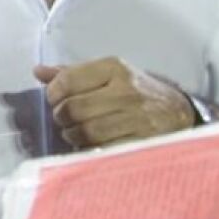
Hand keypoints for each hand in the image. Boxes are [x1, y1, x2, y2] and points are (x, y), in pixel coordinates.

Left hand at [35, 58, 195, 148]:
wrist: (180, 112)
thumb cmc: (137, 92)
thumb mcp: (108, 74)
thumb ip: (73, 74)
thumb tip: (38, 71)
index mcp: (114, 68)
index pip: (67, 80)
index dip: (53, 93)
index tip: (55, 100)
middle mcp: (127, 91)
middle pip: (74, 108)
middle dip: (62, 117)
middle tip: (66, 120)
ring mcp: (138, 118)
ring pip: (87, 131)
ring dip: (74, 136)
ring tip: (77, 132)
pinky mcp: (144, 142)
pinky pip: (104, 149)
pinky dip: (92, 150)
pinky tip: (93, 145)